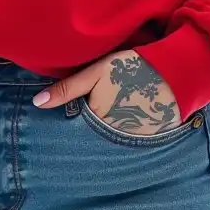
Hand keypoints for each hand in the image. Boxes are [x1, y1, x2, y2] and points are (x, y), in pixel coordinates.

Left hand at [32, 49, 180, 134]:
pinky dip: (122, 132)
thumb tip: (37, 103)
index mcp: (95, 118)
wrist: (173, 74)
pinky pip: (125, 140)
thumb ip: (67, 88)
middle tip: (96, 104)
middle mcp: (110, 136)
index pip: (74, 125)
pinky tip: (126, 115)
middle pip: (89, 134)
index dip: (70, 116)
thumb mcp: (96, 72)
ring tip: (112, 108)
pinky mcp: (144, 141)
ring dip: (103, 130)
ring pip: (106, 138)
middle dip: (85, 126)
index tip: (67, 111)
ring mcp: (128, 140)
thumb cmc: (130, 68)